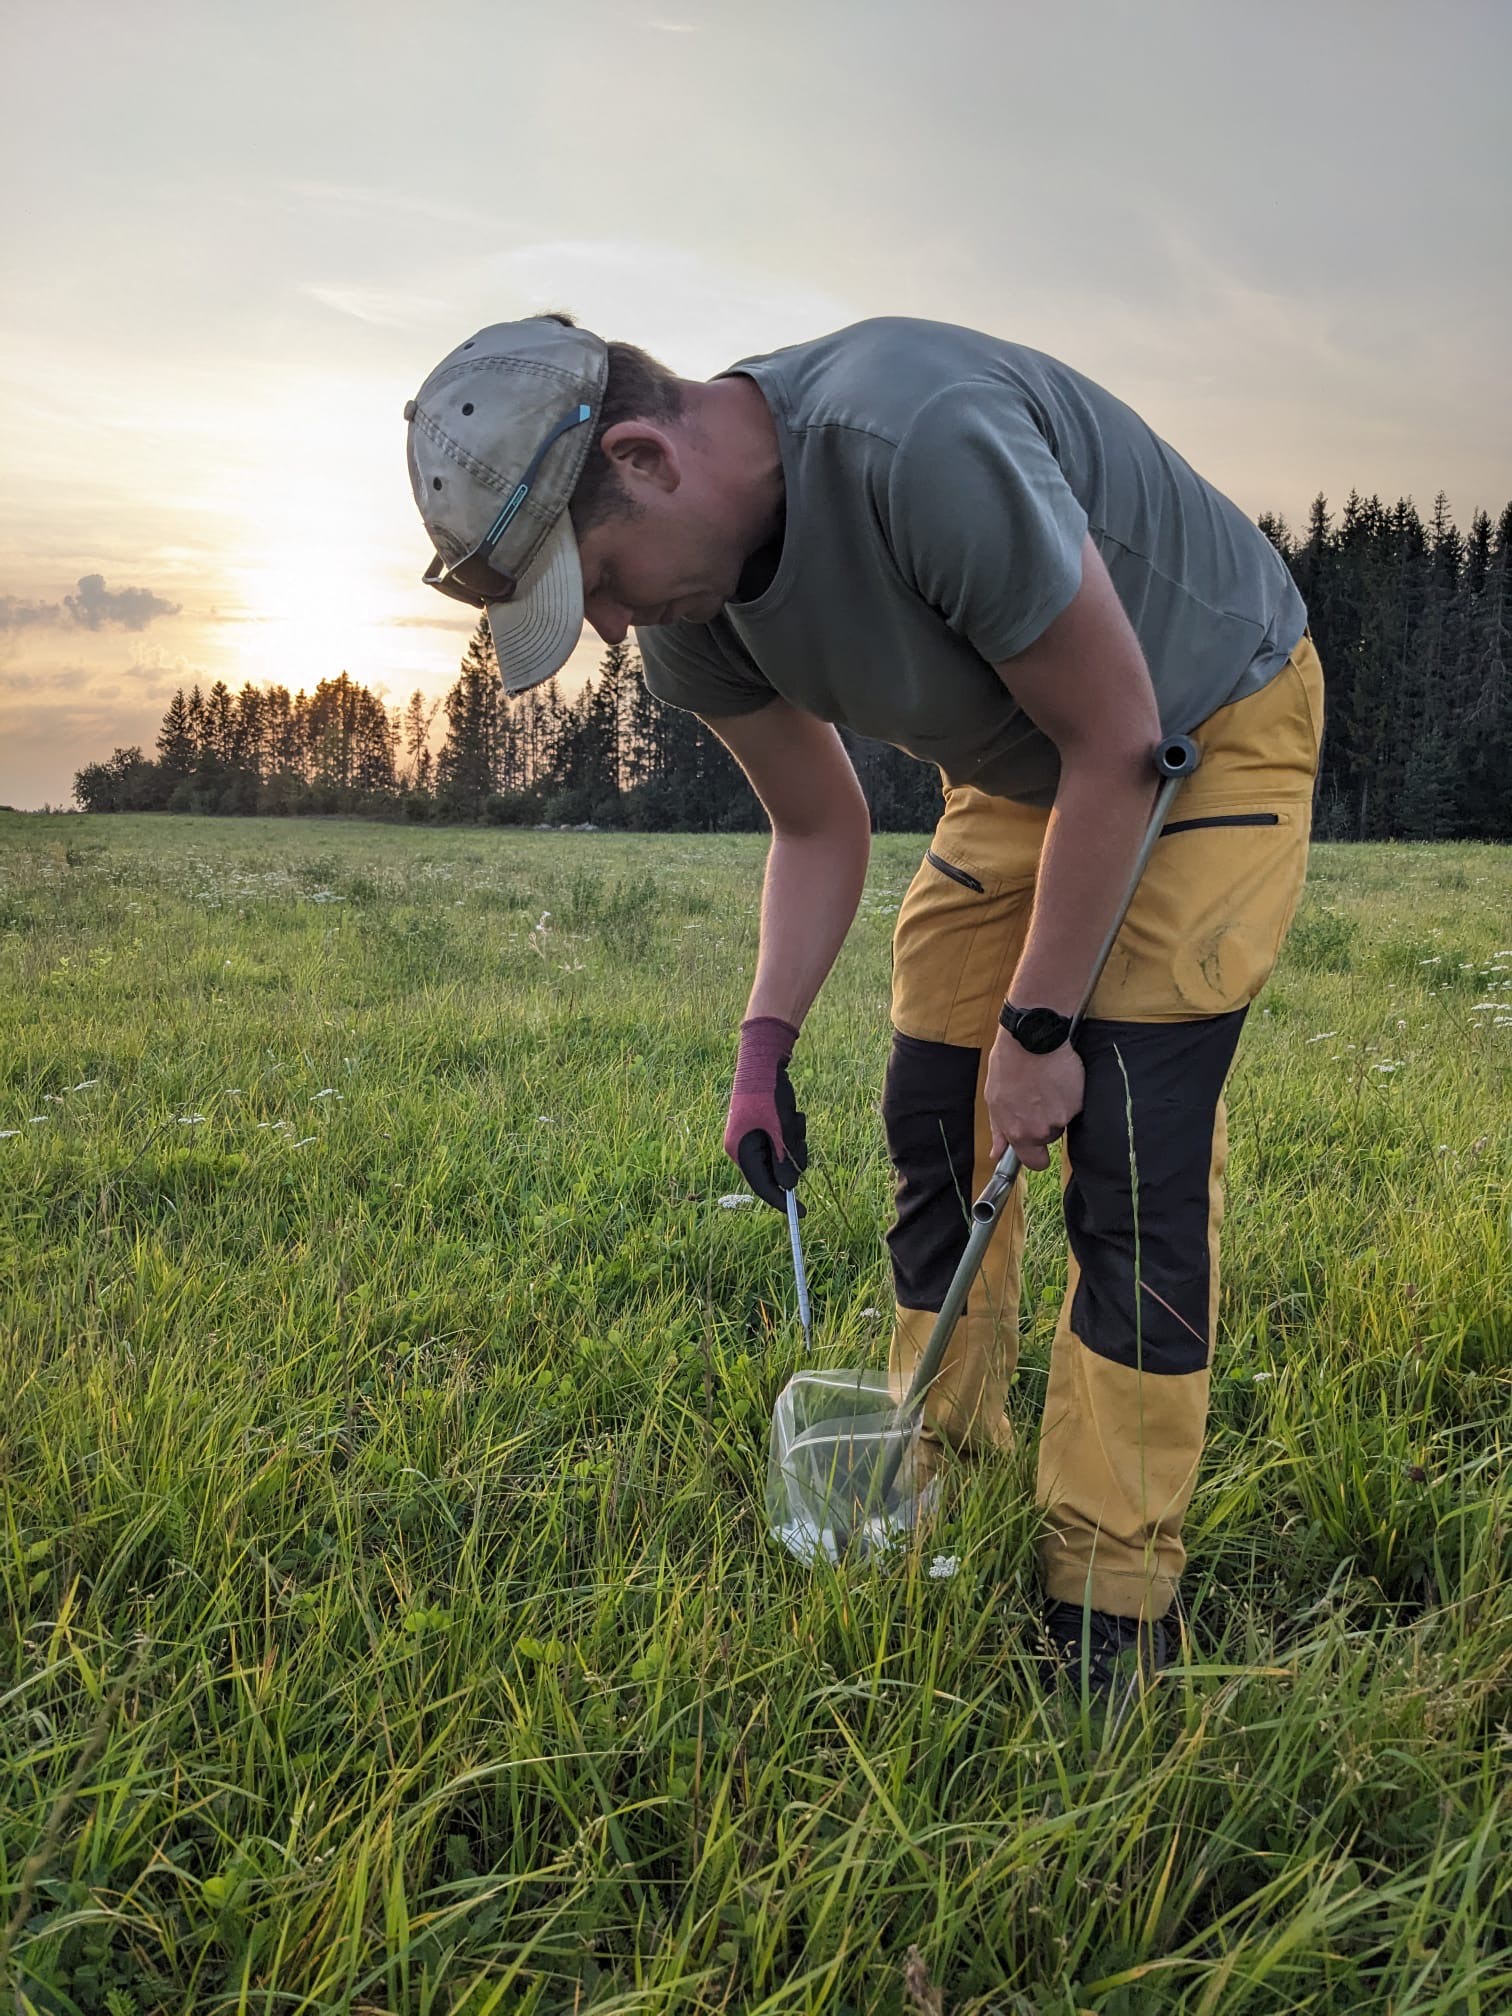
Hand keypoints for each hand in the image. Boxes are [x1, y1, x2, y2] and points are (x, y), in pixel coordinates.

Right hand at [724, 1017, 808, 1211]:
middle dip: (792, 1158)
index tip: (803, 1212)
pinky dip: (792, 1130)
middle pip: (775, 1171)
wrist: (764, 1059)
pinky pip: (784, 1141)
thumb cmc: (768, 1093)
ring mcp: (755, 1137)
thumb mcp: (780, 1129)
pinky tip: (792, 1112)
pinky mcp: (765, 1127)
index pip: (762, 1186)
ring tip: (794, 1118)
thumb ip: (785, 1159)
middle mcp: (745, 1147)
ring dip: (794, 1141)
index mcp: (741, 1150)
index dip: (782, 1201)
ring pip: (783, 1155)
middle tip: (800, 1142)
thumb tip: (790, 1187)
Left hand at [985, 1032, 1083, 1169]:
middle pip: (1050, 1137)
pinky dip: (1070, 1094)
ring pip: (1064, 1120)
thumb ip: (999, 1131)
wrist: (1032, 1037)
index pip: (1036, 1162)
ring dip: (1058, 1107)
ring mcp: (1063, 1116)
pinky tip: (1058, 1078)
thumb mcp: (994, 1099)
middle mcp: (1042, 1130)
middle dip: (1045, 1122)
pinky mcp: (1079, 1102)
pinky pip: (1076, 1105)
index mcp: (1019, 1132)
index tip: (1038, 1147)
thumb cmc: (1008, 1065)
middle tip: (1037, 1097)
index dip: (1037, 1156)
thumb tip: (996, 1154)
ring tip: (1046, 1084)